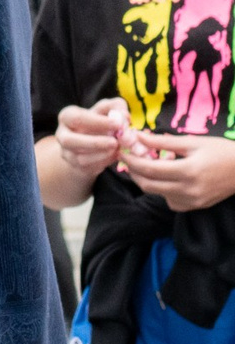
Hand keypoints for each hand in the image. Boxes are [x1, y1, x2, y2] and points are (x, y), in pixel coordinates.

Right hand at [51, 99, 131, 180]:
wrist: (94, 140)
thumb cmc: (102, 120)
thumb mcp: (109, 108)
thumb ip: (117, 107)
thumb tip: (123, 116)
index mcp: (67, 116)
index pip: (77, 118)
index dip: (97, 122)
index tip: (118, 124)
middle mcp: (62, 134)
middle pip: (69, 140)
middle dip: (95, 142)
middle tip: (115, 142)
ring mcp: (66, 151)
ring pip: (79, 157)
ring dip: (102, 154)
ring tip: (118, 148)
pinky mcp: (74, 165)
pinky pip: (88, 167)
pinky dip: (104, 161)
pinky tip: (115, 154)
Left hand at [118, 131, 234, 211]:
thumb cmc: (221, 151)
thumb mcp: (193, 142)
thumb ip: (163, 143)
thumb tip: (137, 137)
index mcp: (187, 171)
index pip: (149, 169)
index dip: (131, 161)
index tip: (121, 152)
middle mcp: (187, 190)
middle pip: (147, 185)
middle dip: (134, 172)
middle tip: (128, 159)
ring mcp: (190, 201)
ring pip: (156, 193)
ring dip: (147, 180)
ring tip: (147, 165)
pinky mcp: (193, 207)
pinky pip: (169, 200)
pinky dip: (162, 189)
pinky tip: (167, 178)